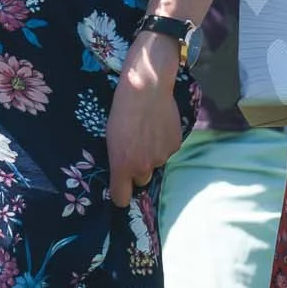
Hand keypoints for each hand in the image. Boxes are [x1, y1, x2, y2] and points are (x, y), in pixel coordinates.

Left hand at [107, 34, 184, 206]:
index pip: (121, 198)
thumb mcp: (111, 137)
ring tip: (148, 132)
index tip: (120, 189)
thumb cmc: (121, 110)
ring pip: (156, 164)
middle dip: (138, 169)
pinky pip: (167, 151)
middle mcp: (143, 167)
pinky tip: (159, 126)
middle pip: (141, 180)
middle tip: (135, 149)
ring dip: (152, 154)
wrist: (147, 89)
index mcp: (123, 166)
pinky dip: (163, 143)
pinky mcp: (175, 146)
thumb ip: (118, 159)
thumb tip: (123, 170)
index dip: (120, 194)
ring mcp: (162, 157)